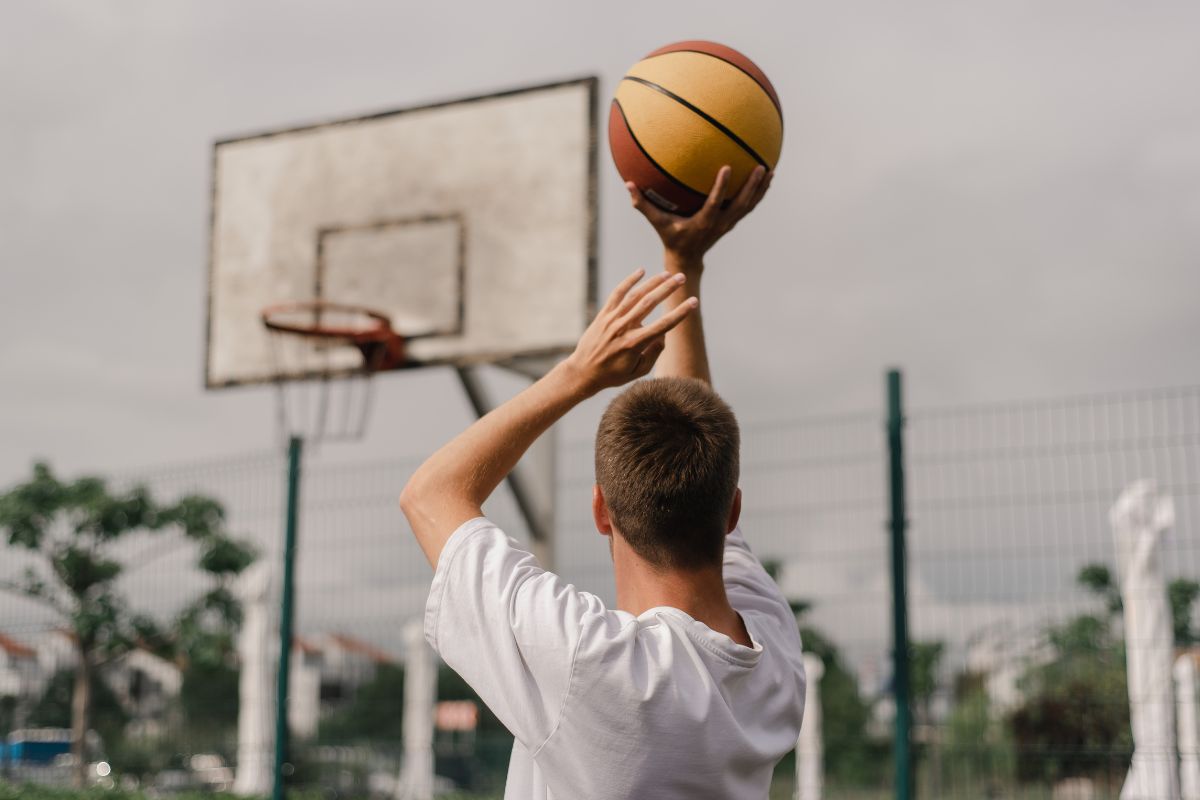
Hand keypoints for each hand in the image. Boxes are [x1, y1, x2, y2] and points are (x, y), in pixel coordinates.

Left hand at [565, 269, 697, 393]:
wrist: (583, 372)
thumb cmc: (614, 374)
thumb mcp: (638, 372)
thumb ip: (654, 353)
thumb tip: (664, 335)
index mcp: (635, 344)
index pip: (663, 325)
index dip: (680, 313)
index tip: (694, 302)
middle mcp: (624, 328)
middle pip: (649, 303)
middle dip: (667, 289)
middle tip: (682, 277)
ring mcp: (612, 319)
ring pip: (635, 295)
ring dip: (652, 282)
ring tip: (667, 274)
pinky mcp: (603, 315)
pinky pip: (617, 294)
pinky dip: (629, 281)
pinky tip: (641, 271)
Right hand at [627, 165, 772, 266]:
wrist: (687, 259)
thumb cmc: (670, 237)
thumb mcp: (657, 222)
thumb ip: (642, 204)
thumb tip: (628, 183)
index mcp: (703, 222)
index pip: (715, 203)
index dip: (722, 187)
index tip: (727, 167)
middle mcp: (720, 223)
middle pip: (741, 204)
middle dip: (752, 187)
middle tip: (761, 167)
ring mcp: (728, 224)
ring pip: (749, 206)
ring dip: (760, 189)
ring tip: (770, 170)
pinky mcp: (732, 222)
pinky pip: (748, 207)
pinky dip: (758, 194)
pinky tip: (766, 179)